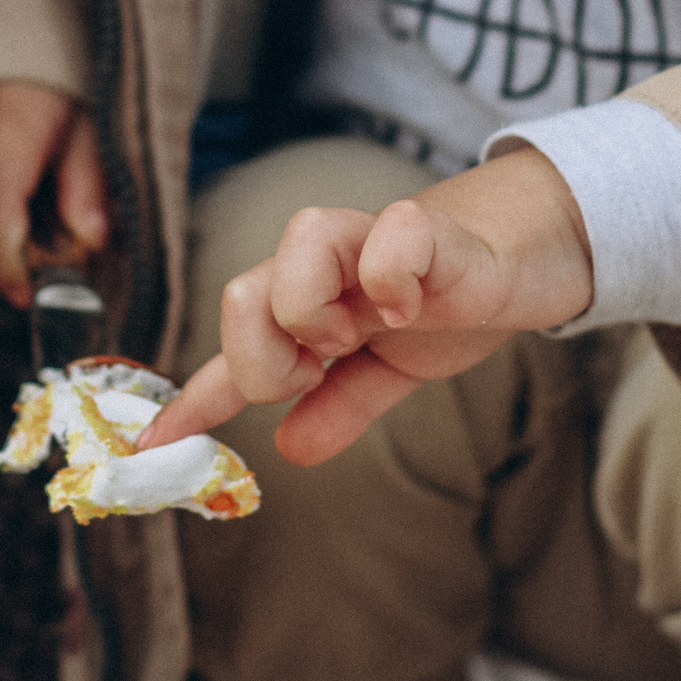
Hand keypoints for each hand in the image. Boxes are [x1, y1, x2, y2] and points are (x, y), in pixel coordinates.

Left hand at [141, 149, 592, 465]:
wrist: (528, 253)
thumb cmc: (451, 300)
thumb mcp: (390, 370)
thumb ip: (341, 406)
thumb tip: (291, 450)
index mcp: (310, 302)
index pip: (236, 348)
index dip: (195, 398)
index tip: (151, 443)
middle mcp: (326, 267)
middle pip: (241, 292)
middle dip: (269, 357)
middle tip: (323, 370)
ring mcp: (372, 243)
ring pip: (298, 245)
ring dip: (318, 310)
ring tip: (362, 334)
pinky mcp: (430, 229)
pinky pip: (389, 238)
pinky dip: (391, 279)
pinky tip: (411, 307)